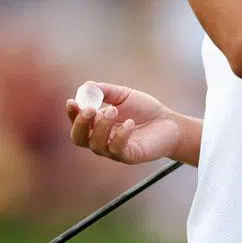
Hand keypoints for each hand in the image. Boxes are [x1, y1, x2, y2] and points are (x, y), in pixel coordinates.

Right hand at [66, 82, 183, 164]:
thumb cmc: (144, 110)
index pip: (77, 122)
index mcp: (96, 125)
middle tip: (91, 109)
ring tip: (114, 110)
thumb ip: (105, 91)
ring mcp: (113, 150)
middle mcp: (101, 139)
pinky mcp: (128, 156)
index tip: (72, 101)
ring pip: (96, 144)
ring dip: (102, 126)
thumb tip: (86, 86)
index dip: (72, 113)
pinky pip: (117, 149)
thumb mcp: (124, 95)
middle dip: (80, 124)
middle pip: (78, 138)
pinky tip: (130, 123)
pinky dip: (120, 135)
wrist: (169, 122)